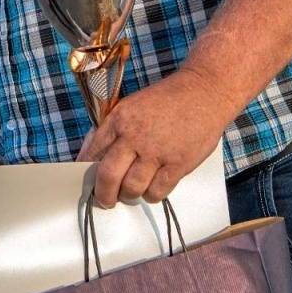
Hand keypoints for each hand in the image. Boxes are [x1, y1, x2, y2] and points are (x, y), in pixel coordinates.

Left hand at [76, 69, 234, 207]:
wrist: (203, 92)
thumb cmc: (167, 99)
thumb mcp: (131, 106)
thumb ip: (110, 130)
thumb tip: (88, 155)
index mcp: (119, 119)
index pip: (93, 154)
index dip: (87, 173)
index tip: (89, 183)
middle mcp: (134, 136)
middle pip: (108, 177)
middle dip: (103, 195)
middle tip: (105, 200)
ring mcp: (156, 151)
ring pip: (132, 189)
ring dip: (129, 195)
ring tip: (132, 192)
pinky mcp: (178, 164)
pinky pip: (157, 192)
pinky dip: (151, 195)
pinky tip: (152, 187)